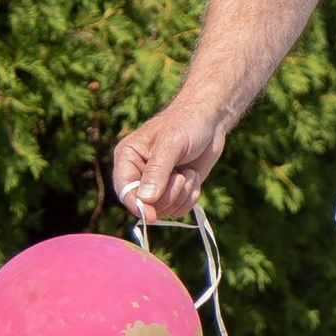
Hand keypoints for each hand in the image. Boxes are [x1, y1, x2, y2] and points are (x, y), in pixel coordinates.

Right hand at [112, 91, 230, 224]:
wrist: (211, 120)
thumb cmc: (187, 123)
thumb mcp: (171, 144)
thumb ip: (157, 171)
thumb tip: (145, 200)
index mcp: (128, 158)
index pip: (124, 190)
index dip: (136, 205)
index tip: (152, 215)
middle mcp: (139, 174)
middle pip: (146, 205)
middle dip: (168, 195)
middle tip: (181, 176)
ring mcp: (158, 184)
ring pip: (165, 209)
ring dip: (182, 194)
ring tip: (188, 172)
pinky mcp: (175, 190)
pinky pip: (180, 208)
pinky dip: (191, 195)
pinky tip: (193, 176)